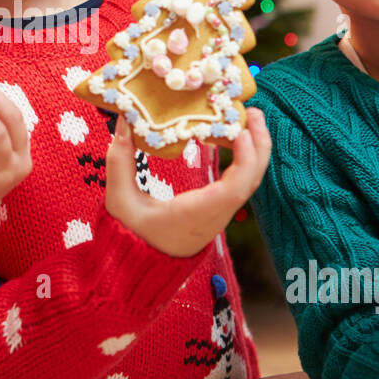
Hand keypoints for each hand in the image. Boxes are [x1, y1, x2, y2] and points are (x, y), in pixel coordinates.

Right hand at [105, 108, 270, 256]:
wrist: (138, 267)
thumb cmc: (129, 235)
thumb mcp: (119, 200)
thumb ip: (120, 161)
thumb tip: (125, 121)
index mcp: (196, 215)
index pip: (234, 190)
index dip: (244, 159)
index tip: (240, 132)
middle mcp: (215, 216)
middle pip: (251, 181)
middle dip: (259, 145)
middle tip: (251, 112)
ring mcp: (219, 214)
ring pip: (249, 181)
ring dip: (254, 149)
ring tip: (246, 118)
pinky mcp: (216, 210)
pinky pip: (239, 183)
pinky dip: (243, 158)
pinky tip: (233, 138)